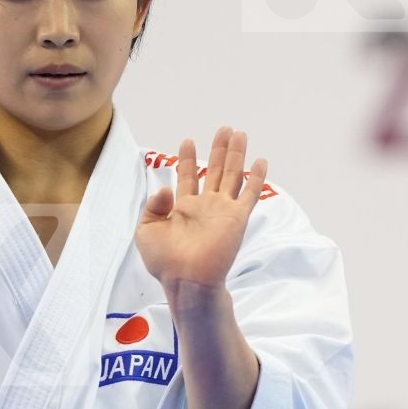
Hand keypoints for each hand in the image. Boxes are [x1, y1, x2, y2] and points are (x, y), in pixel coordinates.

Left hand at [137, 127, 267, 294]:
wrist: (187, 279)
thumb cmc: (165, 260)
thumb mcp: (146, 230)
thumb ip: (153, 206)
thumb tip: (166, 188)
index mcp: (183, 207)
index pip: (186, 176)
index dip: (186, 158)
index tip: (187, 140)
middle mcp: (205, 205)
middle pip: (214, 170)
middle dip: (219, 149)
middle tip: (224, 129)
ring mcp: (223, 210)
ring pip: (232, 175)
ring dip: (236, 155)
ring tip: (239, 134)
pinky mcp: (237, 217)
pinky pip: (250, 194)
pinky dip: (256, 178)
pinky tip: (261, 162)